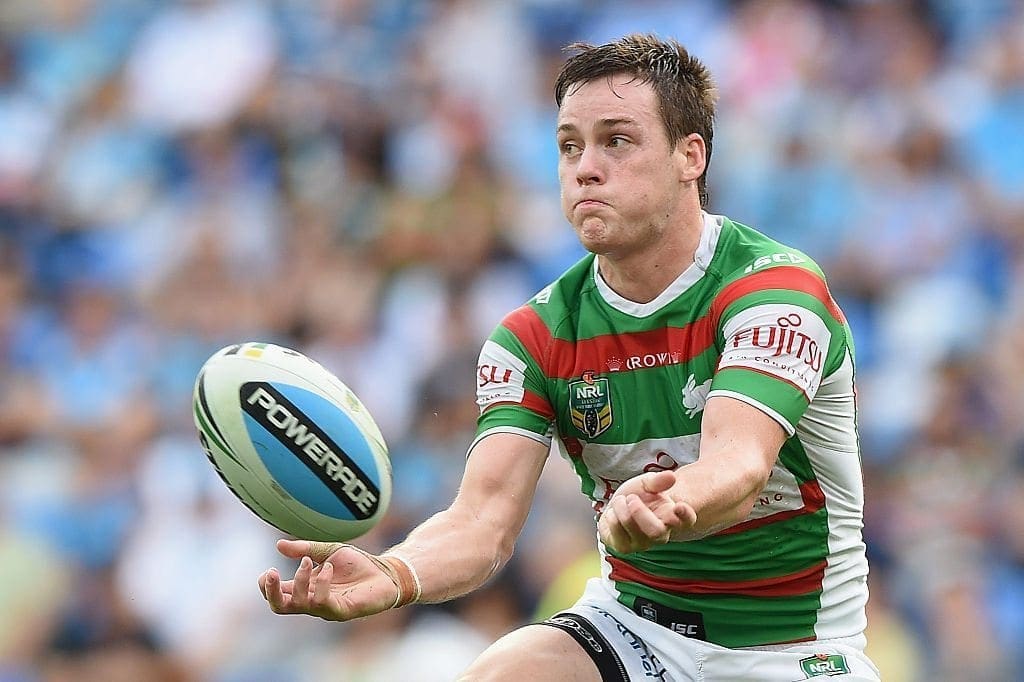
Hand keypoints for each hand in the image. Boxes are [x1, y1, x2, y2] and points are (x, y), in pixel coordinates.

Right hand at [258, 539, 399, 620]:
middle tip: (272, 572)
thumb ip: (305, 549)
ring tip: (309, 562)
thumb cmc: (358, 565)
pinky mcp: (341, 611)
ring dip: (299, 580)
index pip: (278, 594)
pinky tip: (329, 568)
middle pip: (280, 606)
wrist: (386, 572)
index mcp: (306, 588)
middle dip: (271, 591)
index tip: (269, 570)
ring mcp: (326, 608)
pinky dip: (321, 583)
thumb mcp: (328, 552)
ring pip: (299, 604)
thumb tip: (278, 545)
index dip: (267, 586)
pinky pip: (322, 602)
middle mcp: (312, 601)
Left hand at [598, 470, 696, 553]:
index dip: (685, 515)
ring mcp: (642, 543)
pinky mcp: (624, 547)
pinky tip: (613, 514)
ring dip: (621, 509)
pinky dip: (610, 517)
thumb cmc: (639, 495)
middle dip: (639, 511)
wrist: (618, 505)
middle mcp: (661, 535)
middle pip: (656, 531)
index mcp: (672, 517)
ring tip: (620, 501)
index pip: (687, 520)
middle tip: (631, 498)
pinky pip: (615, 533)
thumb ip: (658, 481)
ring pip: (632, 529)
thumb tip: (671, 476)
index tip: (679, 506)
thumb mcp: (647, 483)